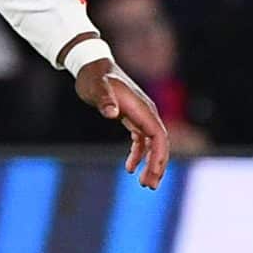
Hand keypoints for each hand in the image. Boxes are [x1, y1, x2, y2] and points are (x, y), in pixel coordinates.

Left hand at [76, 58, 170, 188]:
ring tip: (144, 184)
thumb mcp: (96, 87)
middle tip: (149, 186)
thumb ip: (104, 99)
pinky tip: (130, 169)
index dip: (159, 155)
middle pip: (160, 143)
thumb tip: (112, 112)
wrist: (92, 66)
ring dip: (150, 163)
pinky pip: (141, 141)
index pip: (158, 135)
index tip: (154, 173)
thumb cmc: (94, 76)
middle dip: (157, 165)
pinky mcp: (132, 119)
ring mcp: (140, 116)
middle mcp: (146, 112)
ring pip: (152, 144)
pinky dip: (139, 155)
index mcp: (142, 108)